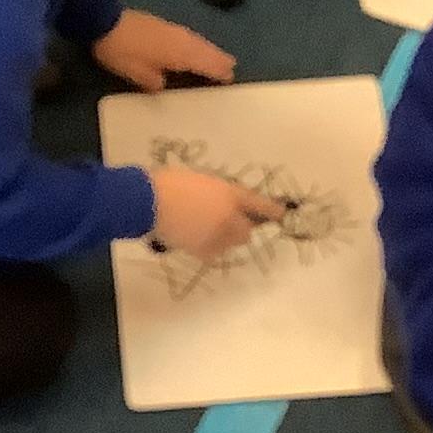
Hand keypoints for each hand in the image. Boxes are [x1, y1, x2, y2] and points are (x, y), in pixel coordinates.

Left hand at [89, 10, 233, 93]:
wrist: (104, 21)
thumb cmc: (123, 52)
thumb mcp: (137, 74)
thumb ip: (154, 82)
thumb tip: (164, 84)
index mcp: (180, 53)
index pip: (206, 64)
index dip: (218, 72)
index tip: (230, 79)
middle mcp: (182, 40)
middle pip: (206, 50)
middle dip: (219, 59)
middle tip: (232, 67)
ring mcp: (173, 30)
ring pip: (199, 41)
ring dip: (210, 50)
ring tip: (220, 58)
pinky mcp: (164, 25)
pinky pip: (190, 37)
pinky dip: (198, 44)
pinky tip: (195, 48)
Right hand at [149, 166, 281, 257]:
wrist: (149, 201)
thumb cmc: (171, 183)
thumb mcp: (202, 180)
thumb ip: (220, 193)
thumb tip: (226, 205)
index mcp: (230, 194)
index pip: (259, 204)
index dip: (272, 210)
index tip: (282, 215)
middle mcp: (231, 217)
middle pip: (247, 231)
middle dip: (239, 227)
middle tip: (223, 222)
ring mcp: (219, 236)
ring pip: (230, 243)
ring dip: (223, 238)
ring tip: (201, 228)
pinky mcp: (205, 251)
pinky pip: (214, 253)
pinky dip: (208, 248)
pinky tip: (193, 238)